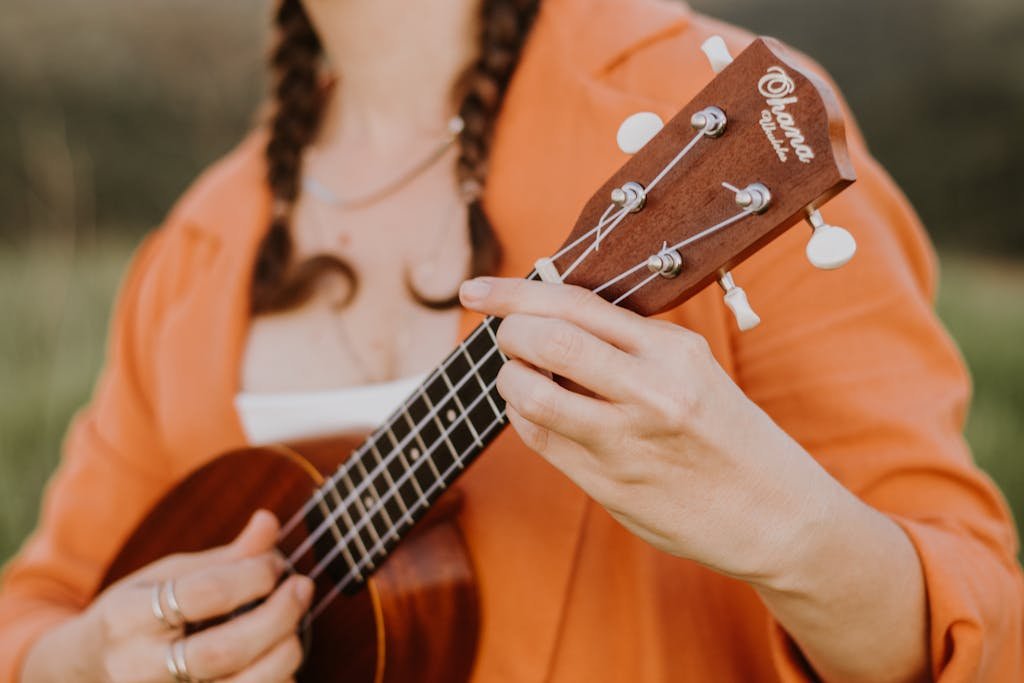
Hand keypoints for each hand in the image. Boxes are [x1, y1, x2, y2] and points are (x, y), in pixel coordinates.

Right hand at [23, 511, 312, 682]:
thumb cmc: (137, 614)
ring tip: (297, 628)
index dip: (252, 574)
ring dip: (282, 655)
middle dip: (277, 617)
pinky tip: (282, 663)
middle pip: (222, 651)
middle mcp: (137, 668)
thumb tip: (270, 522)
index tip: (275, 563)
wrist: (84, 671)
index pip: (204, 593)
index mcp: (128, 617)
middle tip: (303, 588)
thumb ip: (224, 557)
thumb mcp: (166, 576)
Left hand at [459, 277, 841, 587]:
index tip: (475, 290)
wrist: (776, 513)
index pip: (575, 303)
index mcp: (673, 350)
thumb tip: (548, 318)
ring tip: (519, 376)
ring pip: (531, 394)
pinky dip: (523, 417)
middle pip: (546, 341)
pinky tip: (535, 412)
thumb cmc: (727, 434)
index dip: (513, 292)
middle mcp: (651, 390)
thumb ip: (628, 345)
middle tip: (506, 338)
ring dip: (509, 379)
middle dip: (508, 333)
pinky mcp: (609, 484)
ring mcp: (627, 440)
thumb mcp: (692, 370)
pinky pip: (540, 439)